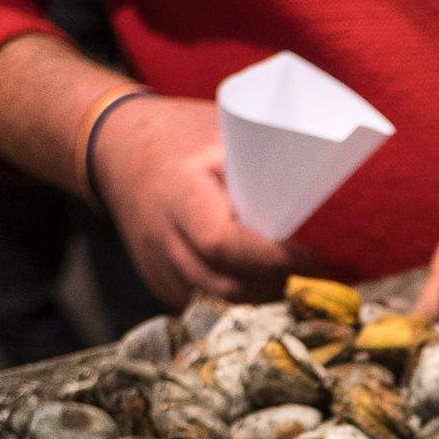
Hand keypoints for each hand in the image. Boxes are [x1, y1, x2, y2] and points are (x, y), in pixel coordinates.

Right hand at [92, 95, 297, 306]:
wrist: (117, 150)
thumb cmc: (180, 136)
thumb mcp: (219, 134)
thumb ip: (258, 162)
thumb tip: (322, 177)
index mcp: (179, 194)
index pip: (223, 243)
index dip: (271, 258)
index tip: (311, 257)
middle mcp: (162, 236)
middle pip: (225, 285)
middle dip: (275, 284)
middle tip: (313, 273)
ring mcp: (155, 264)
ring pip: (217, 302)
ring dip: (260, 296)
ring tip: (293, 278)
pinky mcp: (158, 280)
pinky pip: (203, 304)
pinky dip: (236, 299)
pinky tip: (260, 282)